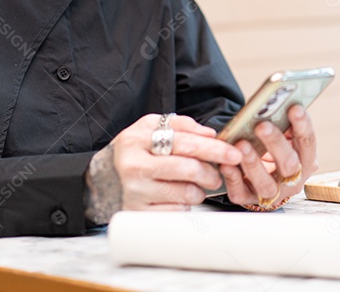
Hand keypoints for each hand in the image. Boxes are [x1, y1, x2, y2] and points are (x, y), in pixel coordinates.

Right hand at [104, 114, 242, 211]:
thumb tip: (211, 134)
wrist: (105, 177)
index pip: (184, 143)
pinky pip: (178, 211)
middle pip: (188, 169)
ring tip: (192, 184)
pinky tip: (177, 195)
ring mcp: (136, 193)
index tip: (234, 153)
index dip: (213, 148)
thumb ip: (183, 126)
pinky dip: (185, 204)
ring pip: (187, 193)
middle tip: (217, 173)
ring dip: (199, 189)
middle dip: (211, 171)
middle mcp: (134, 166)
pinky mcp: (140, 214)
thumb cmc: (137, 149)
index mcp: (137, 140)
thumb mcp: (152, 127)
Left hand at [218, 104, 317, 209]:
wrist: (265, 177)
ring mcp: (272, 194)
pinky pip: (240, 193)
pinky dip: (233, 178)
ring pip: (266, 184)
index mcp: (305, 161)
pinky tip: (226, 164)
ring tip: (242, 143)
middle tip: (263, 125)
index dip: (303, 126)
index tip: (294, 108)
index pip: (307, 143)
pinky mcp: (249, 199)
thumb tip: (277, 103)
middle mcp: (292, 180)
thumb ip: (284, 124)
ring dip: (253, 163)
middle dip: (276, 144)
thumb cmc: (275, 151)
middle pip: (290, 165)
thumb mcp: (285, 137)